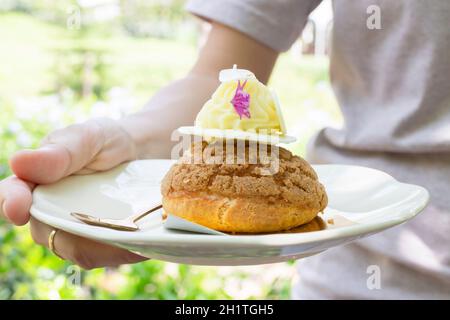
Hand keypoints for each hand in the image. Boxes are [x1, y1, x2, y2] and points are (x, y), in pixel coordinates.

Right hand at [0, 118, 147, 268]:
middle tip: (109, 224)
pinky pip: (103, 255)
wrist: (140, 154)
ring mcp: (73, 230)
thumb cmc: (106, 141)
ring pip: (78, 251)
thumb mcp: (89, 137)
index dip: (12, 203)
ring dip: (103, 246)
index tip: (19, 209)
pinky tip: (140, 243)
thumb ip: (61, 152)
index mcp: (35, 181)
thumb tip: (19, 162)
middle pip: (47, 233)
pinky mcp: (97, 242)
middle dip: (74, 232)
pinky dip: (121, 250)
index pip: (13, 195)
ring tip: (132, 232)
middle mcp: (48, 211)